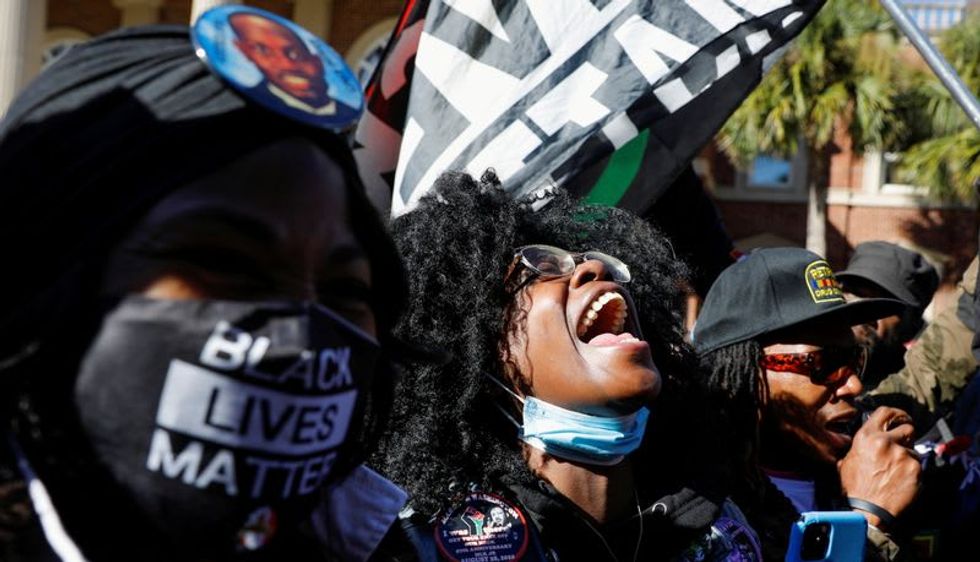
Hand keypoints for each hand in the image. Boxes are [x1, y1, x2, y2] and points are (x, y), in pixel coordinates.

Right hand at [837, 407, 920, 528]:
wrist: (868, 511)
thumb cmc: (855, 488)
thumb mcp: (846, 461)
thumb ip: (859, 446)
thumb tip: (865, 441)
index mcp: (866, 437)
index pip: (885, 412)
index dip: (896, 413)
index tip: (901, 417)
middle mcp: (885, 441)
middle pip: (907, 427)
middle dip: (907, 436)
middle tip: (904, 444)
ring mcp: (902, 454)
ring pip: (913, 448)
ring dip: (908, 457)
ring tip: (897, 471)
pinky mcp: (914, 468)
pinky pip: (917, 464)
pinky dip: (912, 471)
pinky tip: (902, 481)